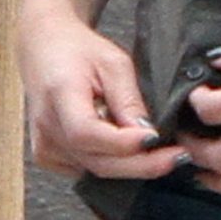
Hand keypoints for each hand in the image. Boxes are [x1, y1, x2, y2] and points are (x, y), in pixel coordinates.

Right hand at [23, 8, 185, 184]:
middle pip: (96, 161)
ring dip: (130, 165)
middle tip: (176, 157)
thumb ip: (128, 100)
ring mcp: (44, 145)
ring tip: (159, 151)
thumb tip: (147, 136)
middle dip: (141, 164)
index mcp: (58, 95)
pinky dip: (112, 163)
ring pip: (95, 170)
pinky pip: (87, 170)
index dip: (122, 142)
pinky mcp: (47, 156)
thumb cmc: (80, 50)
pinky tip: (126, 149)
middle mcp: (46, 126)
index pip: (87, 132)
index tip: (155, 139)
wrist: (45, 49)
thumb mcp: (113, 62)